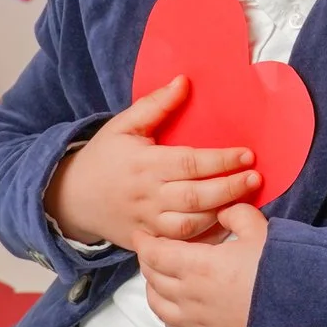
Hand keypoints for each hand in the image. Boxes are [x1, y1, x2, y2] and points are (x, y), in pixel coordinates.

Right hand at [44, 77, 255, 248]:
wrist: (71, 198)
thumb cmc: (104, 157)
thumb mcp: (123, 125)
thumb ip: (155, 104)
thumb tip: (184, 81)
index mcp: (145, 164)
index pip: (189, 163)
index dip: (221, 160)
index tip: (248, 154)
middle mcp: (149, 196)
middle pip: (195, 198)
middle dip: (229, 189)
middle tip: (255, 179)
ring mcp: (148, 222)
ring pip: (189, 226)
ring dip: (220, 216)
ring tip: (245, 202)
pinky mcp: (148, 241)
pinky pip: (179, 245)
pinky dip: (203, 239)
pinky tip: (225, 227)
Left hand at [133, 203, 265, 326]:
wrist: (298, 310)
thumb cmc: (277, 268)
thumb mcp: (260, 230)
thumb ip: (236, 215)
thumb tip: (223, 211)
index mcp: (197, 265)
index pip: (155, 253)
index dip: (144, 243)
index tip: (142, 234)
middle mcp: (188, 295)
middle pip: (153, 278)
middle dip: (148, 262)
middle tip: (153, 251)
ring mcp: (196, 321)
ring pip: (158, 306)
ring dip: (153, 289)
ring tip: (159, 279)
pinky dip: (168, 320)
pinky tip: (175, 312)